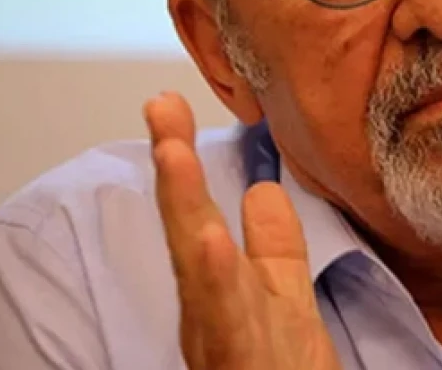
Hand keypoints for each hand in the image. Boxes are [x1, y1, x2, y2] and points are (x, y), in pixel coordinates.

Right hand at [145, 92, 340, 369]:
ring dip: (184, 212)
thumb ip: (272, 251)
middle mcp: (214, 318)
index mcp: (224, 296)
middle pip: (188, 235)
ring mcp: (223, 346)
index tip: (166, 99)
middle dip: (174, 172)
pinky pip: (228, 327)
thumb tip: (263, 190)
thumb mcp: (283, 306)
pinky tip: (212, 241)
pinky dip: (218, 283)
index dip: (183, 160)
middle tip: (159, 104)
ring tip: (174, 153)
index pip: (199, 216)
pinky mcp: (237, 365)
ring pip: (199, 277)